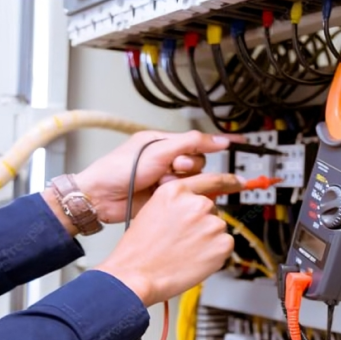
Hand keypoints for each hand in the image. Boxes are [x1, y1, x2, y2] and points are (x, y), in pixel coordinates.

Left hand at [74, 130, 245, 223]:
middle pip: (199, 163)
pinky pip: (184, 197)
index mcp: (164, 144)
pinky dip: (178, 196)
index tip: (239, 142)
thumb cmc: (120, 169)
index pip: (197, 141)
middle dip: (189, 166)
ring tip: (161, 182)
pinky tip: (163, 194)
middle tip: (174, 167)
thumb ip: (191, 143)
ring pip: (193, 182)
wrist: (101, 197)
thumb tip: (218, 140)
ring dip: (180, 182)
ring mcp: (166, 181)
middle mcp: (167, 161)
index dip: (216, 142)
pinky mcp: (166, 199)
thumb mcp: (158, 149)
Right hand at [95, 172, 243, 306]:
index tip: (238, 181)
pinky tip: (195, 259)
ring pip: (218, 229)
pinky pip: (225, 246)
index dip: (227, 182)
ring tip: (185, 251)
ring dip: (208, 240)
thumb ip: (178, 203)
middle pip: (212, 210)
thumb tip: (196, 206)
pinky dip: (215, 254)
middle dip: (202, 224)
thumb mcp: (153, 211)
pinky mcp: (223, 244)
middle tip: (183, 240)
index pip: (210, 180)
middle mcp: (197, 203)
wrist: (136, 276)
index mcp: (177, 191)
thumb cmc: (139, 249)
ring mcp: (211, 223)